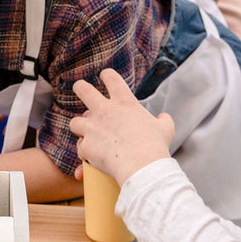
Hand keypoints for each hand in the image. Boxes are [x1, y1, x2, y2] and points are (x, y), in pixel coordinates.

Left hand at [69, 69, 175, 185]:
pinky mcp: (86, 146)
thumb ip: (163, 121)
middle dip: (80, 87)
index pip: (111, 78)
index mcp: (124, 102)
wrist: (142, 166)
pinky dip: (85, 154)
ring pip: (75, 121)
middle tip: (79, 87)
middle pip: (83, 90)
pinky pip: (81, 149)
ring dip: (79, 126)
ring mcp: (92, 127)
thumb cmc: (155, 146)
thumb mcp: (165, 129)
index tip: (104, 76)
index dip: (107, 75)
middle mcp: (104, 111)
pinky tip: (89, 159)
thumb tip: (164, 118)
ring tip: (83, 131)